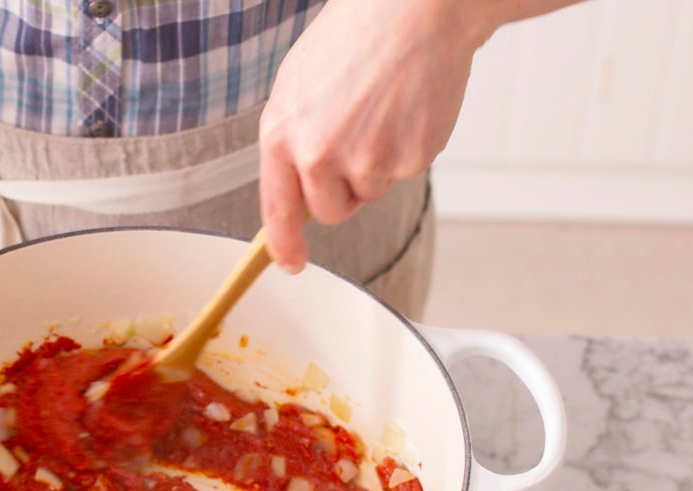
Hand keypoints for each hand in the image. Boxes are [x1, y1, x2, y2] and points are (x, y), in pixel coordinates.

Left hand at [259, 0, 490, 270]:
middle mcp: (319, 154)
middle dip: (343, 190)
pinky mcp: (409, 160)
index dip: (284, 244)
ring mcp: (366, 160)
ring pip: (370, 193)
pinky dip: (407, 148)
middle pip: (330, 211)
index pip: (278, 210)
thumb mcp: (299, 85)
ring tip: (382, 110)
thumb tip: (295, 191)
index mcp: (283, 134)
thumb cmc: (356, 38)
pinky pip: (403, 174)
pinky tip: (407, 107)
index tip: (291, 262)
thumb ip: (291, 141)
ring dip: (376, 165)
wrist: (414, 8)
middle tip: (358, 139)